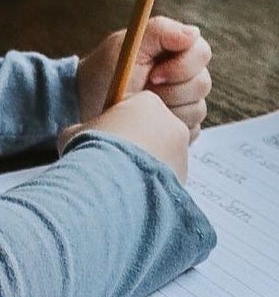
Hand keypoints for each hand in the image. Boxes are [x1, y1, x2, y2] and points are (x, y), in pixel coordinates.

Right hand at [58, 91, 190, 181]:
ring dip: (146, 165)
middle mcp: (173, 125)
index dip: (120, 120)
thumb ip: (87, 129)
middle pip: (155, 131)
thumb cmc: (91, 152)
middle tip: (113, 159)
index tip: (106, 134)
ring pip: (163, 156)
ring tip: (122, 179)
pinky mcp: (185, 178)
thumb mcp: (76, 132)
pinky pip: (167, 178)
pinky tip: (134, 192)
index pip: (137, 106)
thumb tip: (83, 137)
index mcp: (149, 104)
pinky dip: (153, 184)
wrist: (110, 188)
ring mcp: (183, 153)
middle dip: (137, 143)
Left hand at [77, 16, 211, 140]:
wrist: (87, 107)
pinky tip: (149, 123)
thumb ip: (159, 31)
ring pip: (198, 109)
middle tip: (144, 92)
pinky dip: (169, 128)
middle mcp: (187, 76)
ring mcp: (187, 102)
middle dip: (171, 91)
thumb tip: (193, 32)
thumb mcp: (125, 46)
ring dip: (168, 110)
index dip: (182, 65)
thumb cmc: (104, 72)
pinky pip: (191, 129)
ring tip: (142, 107)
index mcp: (177, 51)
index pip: (202, 52)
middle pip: (203, 83)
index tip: (153, 74)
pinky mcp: (183, 126)